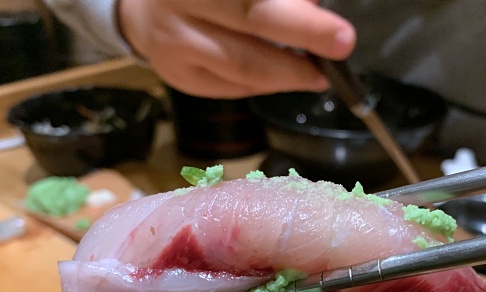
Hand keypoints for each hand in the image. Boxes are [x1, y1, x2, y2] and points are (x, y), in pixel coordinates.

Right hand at [118, 0, 355, 97]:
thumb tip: (315, 3)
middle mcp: (180, 3)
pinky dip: (267, 85)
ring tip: (319, 74)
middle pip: (251, 20)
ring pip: (243, 66)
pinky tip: (287, 78)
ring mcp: (175, 45)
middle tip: (341, 43)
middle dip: (304, 33)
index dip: (295, 12)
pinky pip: (234, 88)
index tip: (333, 23)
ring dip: (290, 73)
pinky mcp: (179, 78)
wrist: (144, 11)